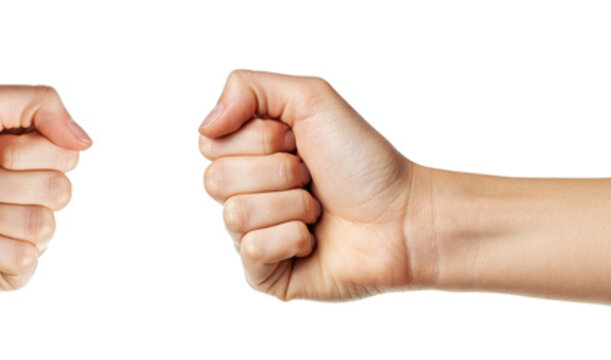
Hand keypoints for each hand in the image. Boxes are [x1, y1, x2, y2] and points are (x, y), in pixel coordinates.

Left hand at [0, 83, 91, 295]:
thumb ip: (41, 102)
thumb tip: (87, 142)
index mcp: (27, 154)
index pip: (68, 155)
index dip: (24, 153)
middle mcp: (28, 193)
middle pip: (61, 192)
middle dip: (3, 184)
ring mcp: (18, 235)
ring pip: (43, 228)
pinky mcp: (5, 273)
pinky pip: (27, 263)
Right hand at [199, 70, 430, 300]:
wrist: (404, 216)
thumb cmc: (364, 162)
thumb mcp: (311, 99)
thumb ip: (248, 88)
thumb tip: (207, 125)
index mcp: (249, 155)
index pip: (210, 143)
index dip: (257, 139)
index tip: (296, 141)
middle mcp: (246, 194)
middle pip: (216, 179)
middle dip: (276, 172)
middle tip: (311, 176)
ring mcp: (252, 235)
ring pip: (234, 215)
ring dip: (290, 205)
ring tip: (318, 209)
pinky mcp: (265, 275)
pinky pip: (251, 250)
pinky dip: (291, 238)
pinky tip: (314, 239)